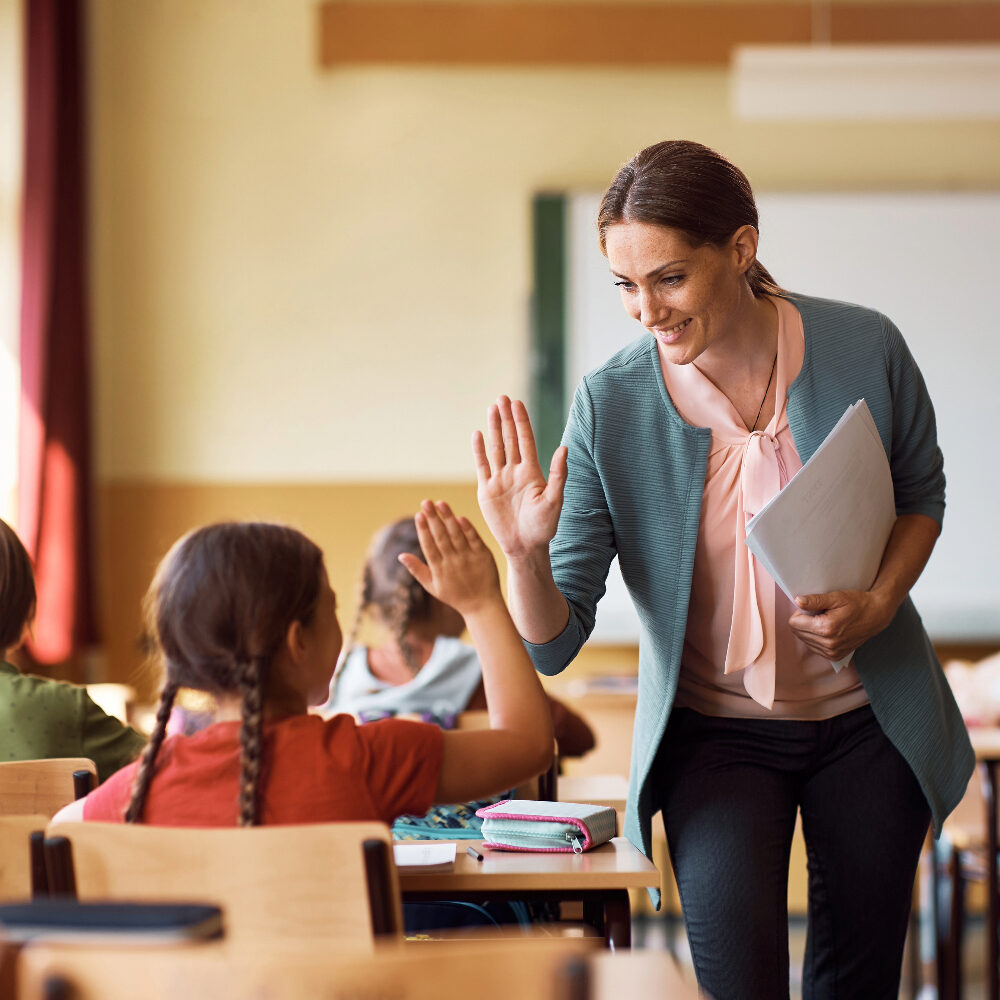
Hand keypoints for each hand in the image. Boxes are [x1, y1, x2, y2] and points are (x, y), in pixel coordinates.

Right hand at [397, 500, 501, 616]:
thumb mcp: (432, 586)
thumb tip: (400, 555)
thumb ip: (417, 569)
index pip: (429, 546)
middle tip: (426, 502)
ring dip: (448, 518)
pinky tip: (459, 517)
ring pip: (457, 535)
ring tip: (440, 503)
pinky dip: (467, 528)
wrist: (482, 605)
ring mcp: (469, 558)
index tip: (418, 515)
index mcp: (439, 570)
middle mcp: (453, 562)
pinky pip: (474, 539)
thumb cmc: (454, 595)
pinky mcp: (483, 556)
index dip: (423, 530)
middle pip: (441, 537)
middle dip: (433, 518)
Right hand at [472, 396, 566, 560]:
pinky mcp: (487, 491)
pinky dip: (479, 450)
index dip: (521, 421)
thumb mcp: (555, 500)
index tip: (517, 403)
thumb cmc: (544, 527)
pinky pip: (482, 466)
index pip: (525, 440)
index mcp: (532, 472)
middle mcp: (516, 472)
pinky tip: (478, 434)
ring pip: (496, 448)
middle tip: (502, 398)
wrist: (525, 547)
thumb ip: (558, 474)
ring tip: (491, 408)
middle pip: (510, 439)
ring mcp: (500, 480)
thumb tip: (564, 448)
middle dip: (506, 418)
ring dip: (494, 429)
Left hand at [789, 589, 890, 661]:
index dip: (800, 612)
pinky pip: (814, 647)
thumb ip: (815, 600)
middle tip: (820, 613)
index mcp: (826, 629)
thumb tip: (797, 601)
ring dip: (810, 630)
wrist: (877, 615)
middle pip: (797, 632)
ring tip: (826, 621)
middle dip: (804, 621)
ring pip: (804, 640)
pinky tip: (828, 630)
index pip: (794, 623)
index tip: (812, 607)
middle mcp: (828, 644)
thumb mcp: (837, 597)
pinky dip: (816, 638)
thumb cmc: (858, 603)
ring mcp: (832, 652)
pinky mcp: (835, 656)